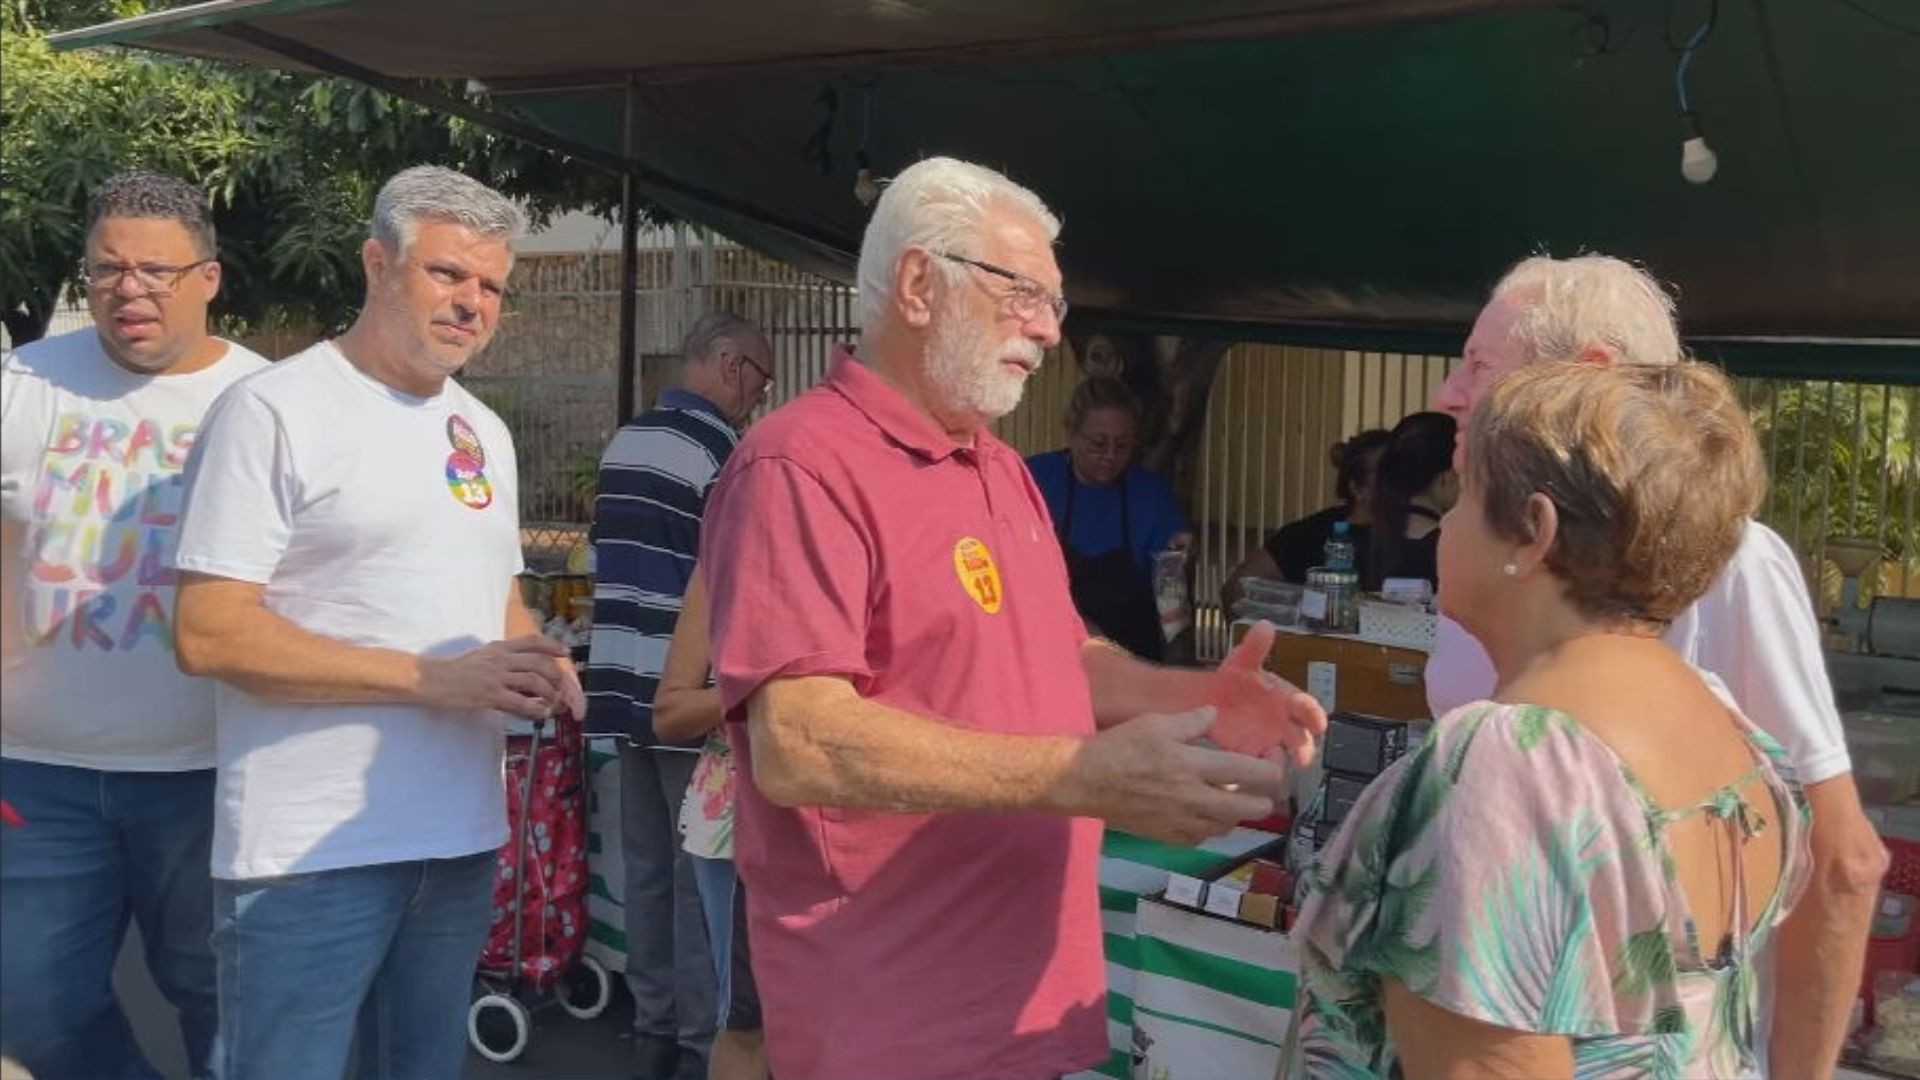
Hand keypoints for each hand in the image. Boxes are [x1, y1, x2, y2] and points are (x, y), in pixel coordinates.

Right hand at [417, 635, 573, 719]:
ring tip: (551, 702)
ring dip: (549, 693)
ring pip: (535, 681)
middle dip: (556, 675)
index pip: (532, 640)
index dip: (552, 645)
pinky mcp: (490, 695)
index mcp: (499, 647)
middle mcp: (501, 659)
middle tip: (560, 687)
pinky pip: (521, 702)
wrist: (430, 679)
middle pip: (540, 662)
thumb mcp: (482, 656)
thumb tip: (522, 670)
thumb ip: (502, 660)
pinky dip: (535, 708)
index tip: (564, 652)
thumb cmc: (454, 670)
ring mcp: (496, 676)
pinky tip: (539, 713)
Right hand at [1054, 708, 1284, 845]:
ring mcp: (1184, 823)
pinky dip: (1212, 823)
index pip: (1254, 775)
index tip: (1272, 759)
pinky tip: (1202, 808)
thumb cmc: (1119, 747)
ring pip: (1232, 825)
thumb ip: (1192, 721)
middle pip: (1254, 809)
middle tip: (1256, 781)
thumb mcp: (1156, 723)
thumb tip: (1215, 716)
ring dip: (1237, 809)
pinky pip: (1206, 837)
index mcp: (1195, 766)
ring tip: (1228, 792)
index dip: (1274, 768)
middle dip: (1265, 795)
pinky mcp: (1170, 837)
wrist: (1085, 782)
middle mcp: (1196, 800)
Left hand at [1207, 620, 1325, 766]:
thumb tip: (1265, 626)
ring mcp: (1268, 741)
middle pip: (1301, 739)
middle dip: (1303, 747)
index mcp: (1287, 700)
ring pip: (1282, 757)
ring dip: (1281, 762)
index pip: (1307, 707)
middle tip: (1302, 755)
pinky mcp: (1250, 756)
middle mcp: (1284, 724)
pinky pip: (1258, 766)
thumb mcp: (1242, 661)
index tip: (1318, 722)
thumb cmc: (1234, 679)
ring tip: (1273, 762)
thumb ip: (1255, 647)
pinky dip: (1257, 769)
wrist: (1208, 698)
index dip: (1314, 715)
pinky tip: (1252, 769)